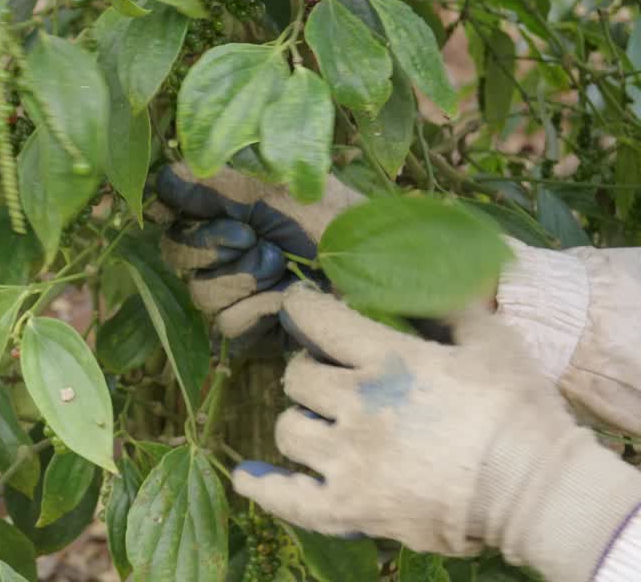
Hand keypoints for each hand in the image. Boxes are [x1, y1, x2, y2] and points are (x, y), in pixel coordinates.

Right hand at [153, 163, 361, 346]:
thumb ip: (223, 181)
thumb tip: (166, 178)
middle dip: (213, 242)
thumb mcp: (286, 189)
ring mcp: (238, 291)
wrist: (394, 277)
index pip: (173, 203)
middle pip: (175, 249)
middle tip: (255, 235)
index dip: (180, 205)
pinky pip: (228, 322)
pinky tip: (291, 299)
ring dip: (243, 277)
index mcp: (232, 205)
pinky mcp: (253, 331)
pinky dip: (261, 309)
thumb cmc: (348, 225)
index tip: (198, 202)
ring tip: (286, 268)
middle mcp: (228, 248)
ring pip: (200, 290)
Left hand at [233, 286, 640, 580]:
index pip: (319, 320)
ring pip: (288, 429)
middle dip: (306, 369)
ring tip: (315, 420)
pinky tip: (249, 476)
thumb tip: (426, 279)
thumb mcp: (493, 341)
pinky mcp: (349, 508)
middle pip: (297, 377)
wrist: (538, 494)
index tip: (300, 305)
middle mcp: (357, 405)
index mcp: (388, 360)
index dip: (302, 308)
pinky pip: (289, 499)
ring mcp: (348, 460)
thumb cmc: (520, 412)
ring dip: (298, 420)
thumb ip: (451, 307)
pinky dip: (264, 488)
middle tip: (323, 372)